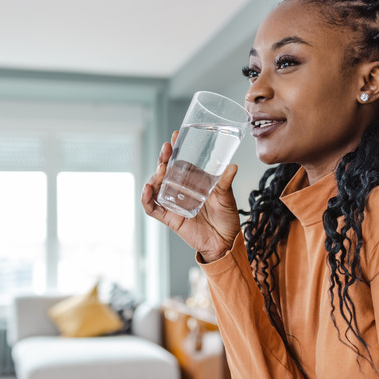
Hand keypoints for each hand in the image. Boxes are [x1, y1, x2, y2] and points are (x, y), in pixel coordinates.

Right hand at [141, 131, 241, 261]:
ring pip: (156, 187)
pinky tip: (147, 189)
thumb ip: (226, 182)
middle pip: (165, 171)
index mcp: (193, 181)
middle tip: (166, 149)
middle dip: (163, 159)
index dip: (175, 149)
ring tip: (161, 169)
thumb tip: (232, 166)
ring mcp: (173, 203)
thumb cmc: (227, 218)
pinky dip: (146, 199)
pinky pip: (152, 208)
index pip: (180, 162)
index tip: (175, 136)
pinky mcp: (169, 217)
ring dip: (155, 176)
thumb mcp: (226, 197)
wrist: (225, 242)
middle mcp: (180, 190)